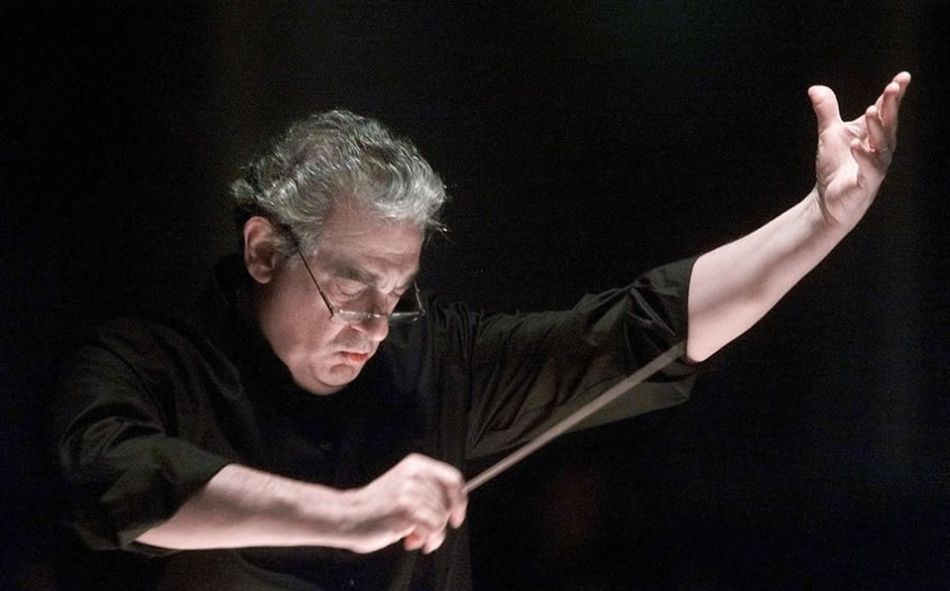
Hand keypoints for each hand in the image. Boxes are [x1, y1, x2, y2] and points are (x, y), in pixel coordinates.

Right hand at [343, 453, 466, 553]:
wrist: (346, 516)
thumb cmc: (374, 508)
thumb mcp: (403, 488)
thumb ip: (426, 492)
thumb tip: (453, 509)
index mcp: (416, 464)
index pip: (453, 478)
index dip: (460, 500)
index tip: (456, 517)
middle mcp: (415, 473)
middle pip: (449, 503)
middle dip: (439, 524)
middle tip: (422, 534)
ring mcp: (411, 490)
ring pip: (441, 518)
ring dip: (430, 534)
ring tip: (411, 536)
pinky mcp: (407, 508)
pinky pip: (433, 527)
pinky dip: (426, 539)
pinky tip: (410, 540)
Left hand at [808, 71, 910, 228]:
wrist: (827, 200)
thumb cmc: (835, 166)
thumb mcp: (830, 133)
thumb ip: (827, 111)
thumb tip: (814, 88)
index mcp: (874, 134)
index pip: (887, 111)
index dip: (895, 94)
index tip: (903, 77)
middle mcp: (880, 148)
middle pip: (889, 124)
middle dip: (891, 106)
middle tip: (891, 88)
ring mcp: (876, 166)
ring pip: (882, 145)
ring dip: (877, 128)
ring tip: (870, 111)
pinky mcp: (866, 183)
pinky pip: (869, 168)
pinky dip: (864, 155)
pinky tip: (856, 144)